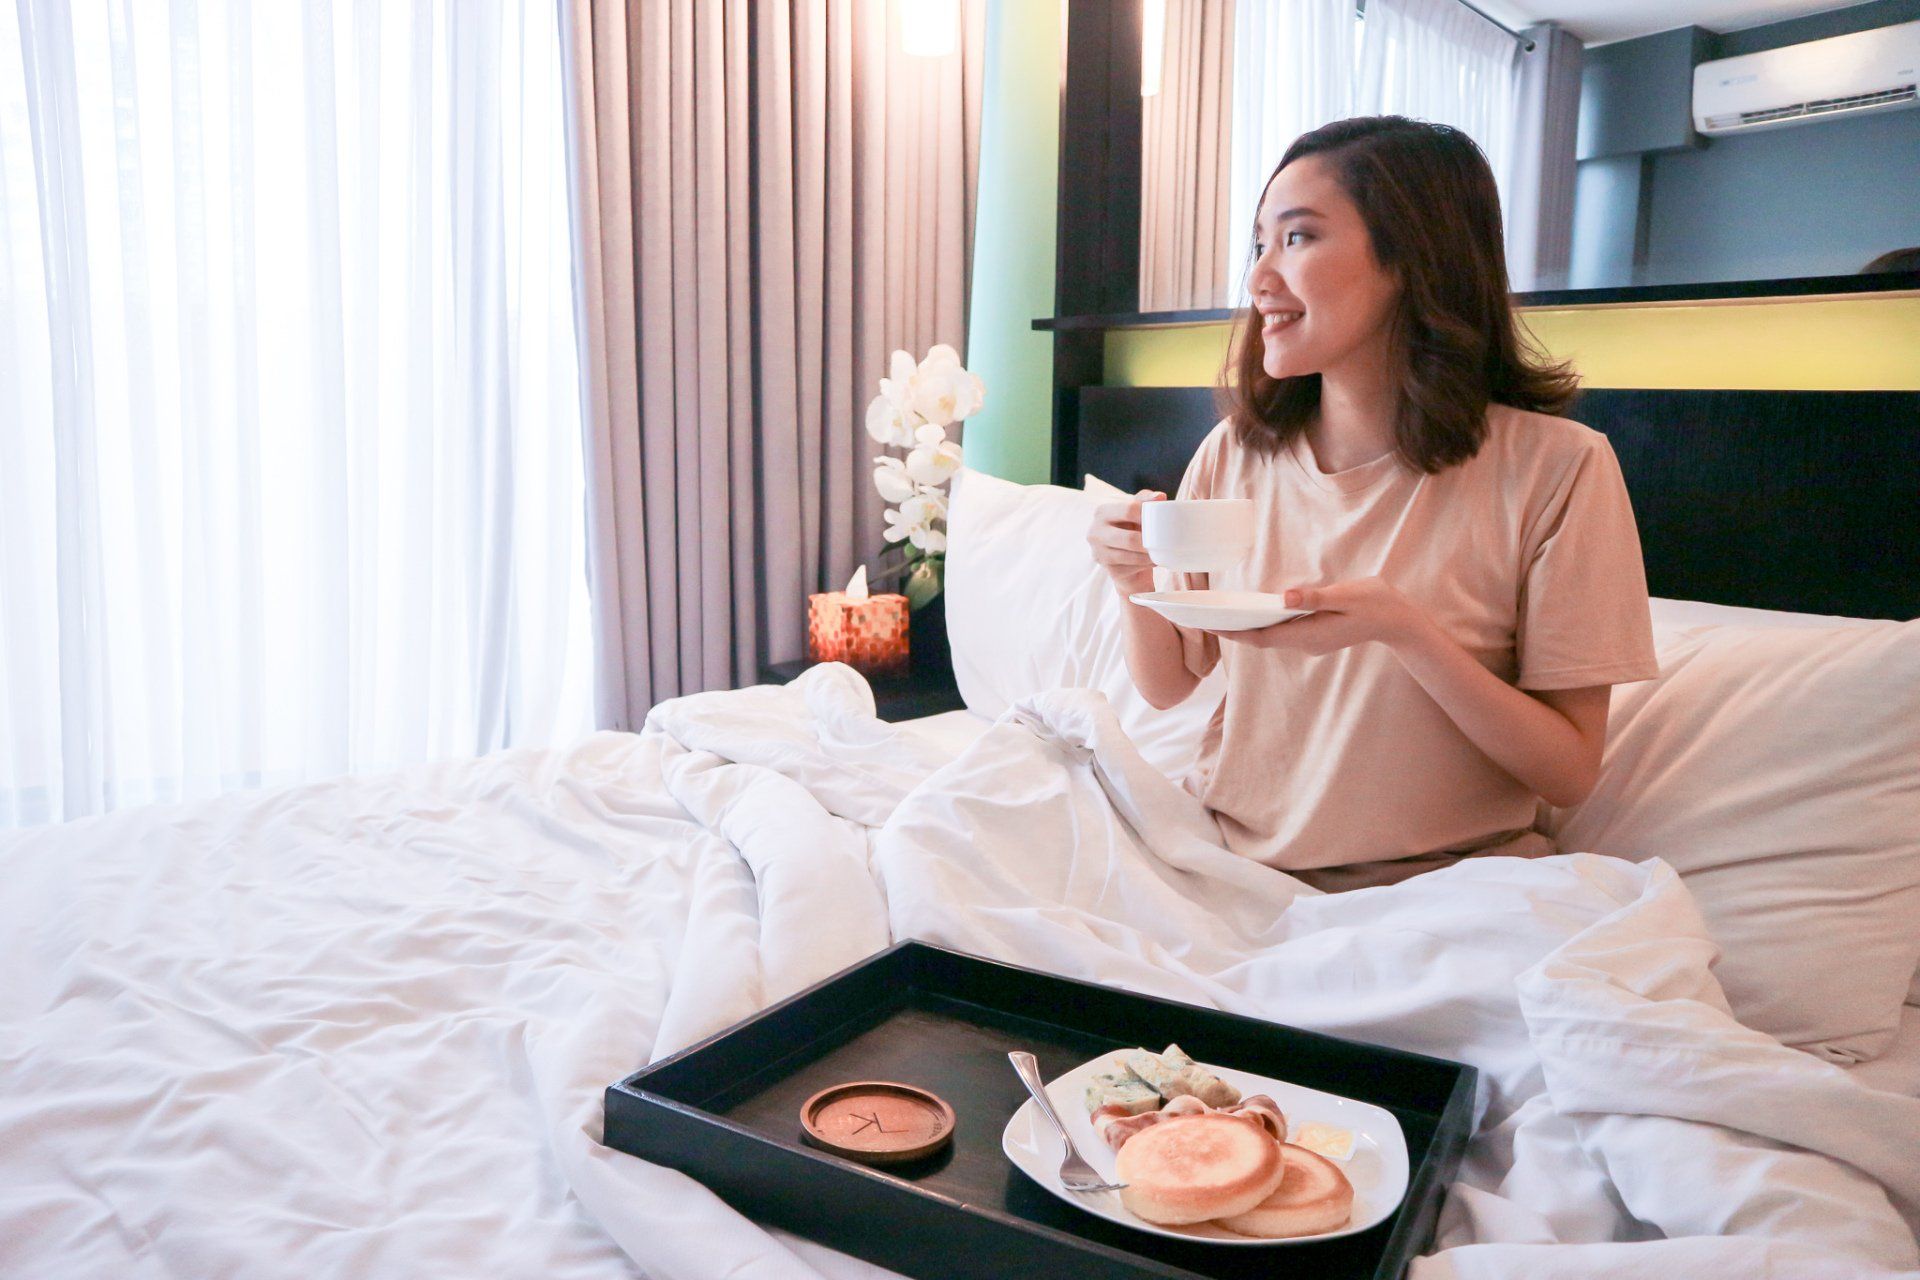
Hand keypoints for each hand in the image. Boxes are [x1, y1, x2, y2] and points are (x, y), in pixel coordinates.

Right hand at [1087, 490, 1165, 595]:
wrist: (1126, 559)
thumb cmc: (1132, 529)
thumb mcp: (1137, 512)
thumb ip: (1146, 500)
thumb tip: (1160, 496)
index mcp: (1102, 512)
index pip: (1129, 510)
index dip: (1149, 515)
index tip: (1163, 520)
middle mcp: (1095, 532)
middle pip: (1130, 538)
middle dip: (1151, 542)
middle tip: (1167, 542)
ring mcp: (1099, 553)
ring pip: (1131, 556)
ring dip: (1150, 556)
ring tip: (1162, 552)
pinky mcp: (1109, 570)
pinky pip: (1132, 568)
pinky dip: (1146, 566)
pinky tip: (1153, 561)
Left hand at [1213, 577, 1431, 656]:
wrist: (1400, 621)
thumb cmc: (1375, 603)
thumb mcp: (1346, 595)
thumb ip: (1314, 598)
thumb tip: (1285, 597)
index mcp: (1309, 634)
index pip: (1261, 637)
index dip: (1234, 632)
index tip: (1209, 625)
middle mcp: (1305, 643)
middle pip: (1260, 638)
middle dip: (1232, 629)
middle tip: (1202, 618)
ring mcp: (1310, 641)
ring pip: (1270, 636)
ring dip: (1246, 626)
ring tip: (1219, 614)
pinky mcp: (1315, 635)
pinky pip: (1282, 631)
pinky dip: (1264, 623)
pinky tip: (1251, 611)